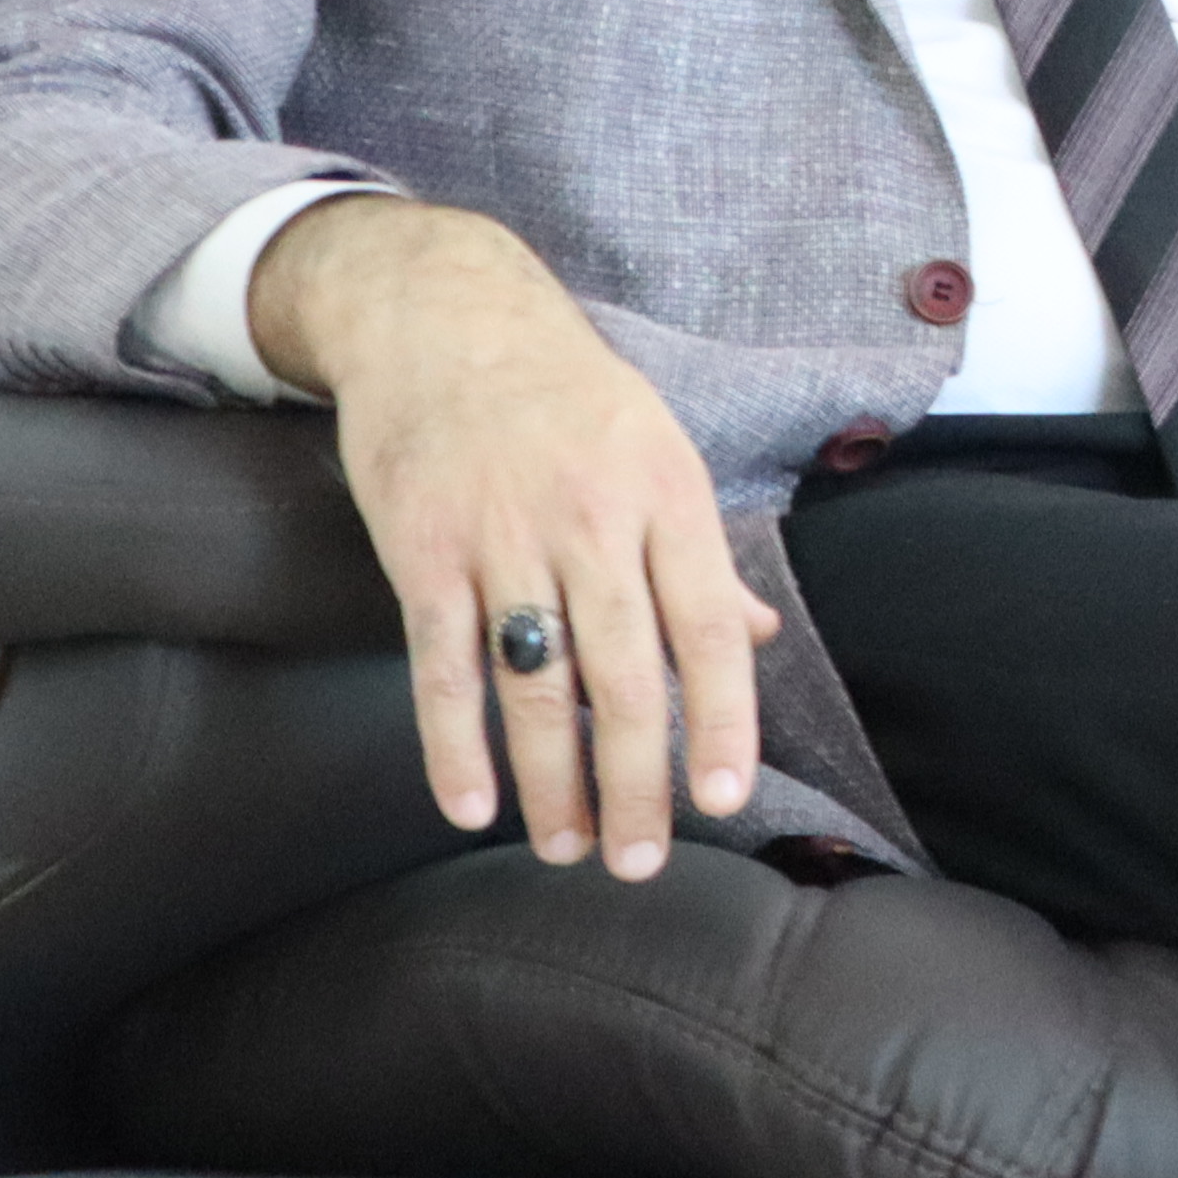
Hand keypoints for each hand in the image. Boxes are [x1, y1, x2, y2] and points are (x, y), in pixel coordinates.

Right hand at [254, 196, 779, 877]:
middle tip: (639, 861)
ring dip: (549, 780)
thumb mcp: (658, 452)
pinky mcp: (422, 549)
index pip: (708, 626)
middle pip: (622, 673)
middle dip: (634, 779)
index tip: (726, 796)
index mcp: (666, 496)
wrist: (444, 315)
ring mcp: (503, 535)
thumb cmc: (567, 395)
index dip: (720, 717)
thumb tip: (754, 640)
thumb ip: (700, 556)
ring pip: (533, 683)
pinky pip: (442, 664)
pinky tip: (471, 804)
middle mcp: (592, 519)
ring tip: (565, 849)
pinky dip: (452, 743)